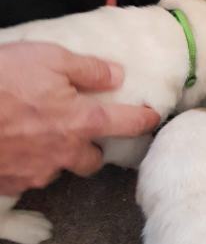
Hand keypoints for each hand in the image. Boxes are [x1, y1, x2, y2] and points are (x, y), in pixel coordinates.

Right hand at [0, 43, 159, 194]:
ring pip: (58, 169)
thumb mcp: (49, 58)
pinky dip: (27, 164)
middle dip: (93, 150)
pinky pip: (27, 177)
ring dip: (56, 155)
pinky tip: (14, 146)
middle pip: (93, 160)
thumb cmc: (1, 80)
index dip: (143, 120)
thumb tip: (117, 75)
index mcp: (81, 121)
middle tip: (82, 132)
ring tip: (38, 135)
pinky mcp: (9, 185)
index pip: (126, 123)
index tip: (152, 119)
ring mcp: (35, 173)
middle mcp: (63, 153)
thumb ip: (88, 69)